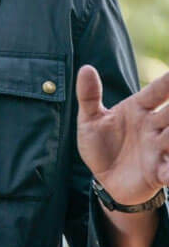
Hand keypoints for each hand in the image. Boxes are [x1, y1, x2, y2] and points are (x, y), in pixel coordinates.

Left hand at [76, 65, 168, 205]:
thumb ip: (88, 95)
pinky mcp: (158, 172)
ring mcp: (158, 148)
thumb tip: (85, 68)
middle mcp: (154, 126)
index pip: (156, 91)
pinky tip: (168, 175)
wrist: (104, 178)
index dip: (167, 81)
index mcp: (139, 109)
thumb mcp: (90, 120)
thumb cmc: (101, 144)